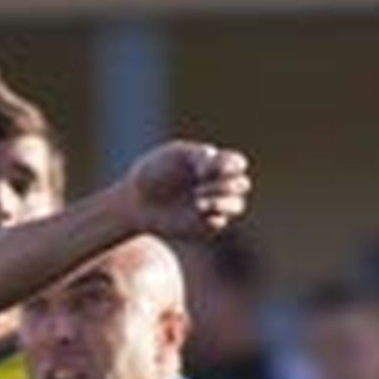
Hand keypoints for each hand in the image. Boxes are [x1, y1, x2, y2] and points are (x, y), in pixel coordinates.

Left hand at [126, 141, 251, 238]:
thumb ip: (198, 154)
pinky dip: (212, 215)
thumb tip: (215, 161)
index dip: (231, 164)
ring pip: (237, 205)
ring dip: (221, 201)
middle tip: (199, 185)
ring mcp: (214, 205)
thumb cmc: (155, 171)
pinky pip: (220, 222)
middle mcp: (218, 185)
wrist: (136, 198)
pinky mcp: (204, 224)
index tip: (205, 168)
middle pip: (242, 184)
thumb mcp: (174, 154)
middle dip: (226, 184)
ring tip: (197, 201)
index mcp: (214, 165)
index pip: (238, 163)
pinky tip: (196, 210)